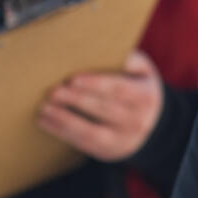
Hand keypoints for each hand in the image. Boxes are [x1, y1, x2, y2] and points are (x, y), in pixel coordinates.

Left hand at [36, 51, 164, 161]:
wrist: (153, 124)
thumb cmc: (137, 86)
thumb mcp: (142, 70)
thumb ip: (126, 59)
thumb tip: (98, 46)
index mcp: (145, 96)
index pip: (120, 90)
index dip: (96, 84)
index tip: (73, 78)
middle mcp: (137, 121)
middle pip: (104, 110)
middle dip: (76, 100)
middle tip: (53, 91)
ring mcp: (123, 140)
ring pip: (91, 132)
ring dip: (64, 119)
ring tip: (44, 108)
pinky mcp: (108, 151)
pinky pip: (83, 144)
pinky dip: (62, 132)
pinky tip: (45, 121)